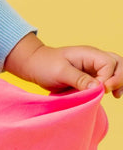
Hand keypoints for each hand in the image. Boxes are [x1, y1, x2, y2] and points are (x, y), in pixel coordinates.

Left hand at [4, 33, 122, 97]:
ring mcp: (93, 66)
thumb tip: (98, 87)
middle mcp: (94, 58)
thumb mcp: (60, 72)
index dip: (107, 78)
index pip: (109, 64)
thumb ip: (79, 79)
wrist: (34, 65)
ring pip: (116, 70)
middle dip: (120, 78)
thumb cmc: (44, 65)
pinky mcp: (90, 76)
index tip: (98, 90)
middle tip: (111, 92)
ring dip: (119, 82)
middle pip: (119, 64)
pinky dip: (112, 85)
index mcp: (89, 54)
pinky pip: (107, 78)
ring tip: (116, 95)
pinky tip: (112, 95)